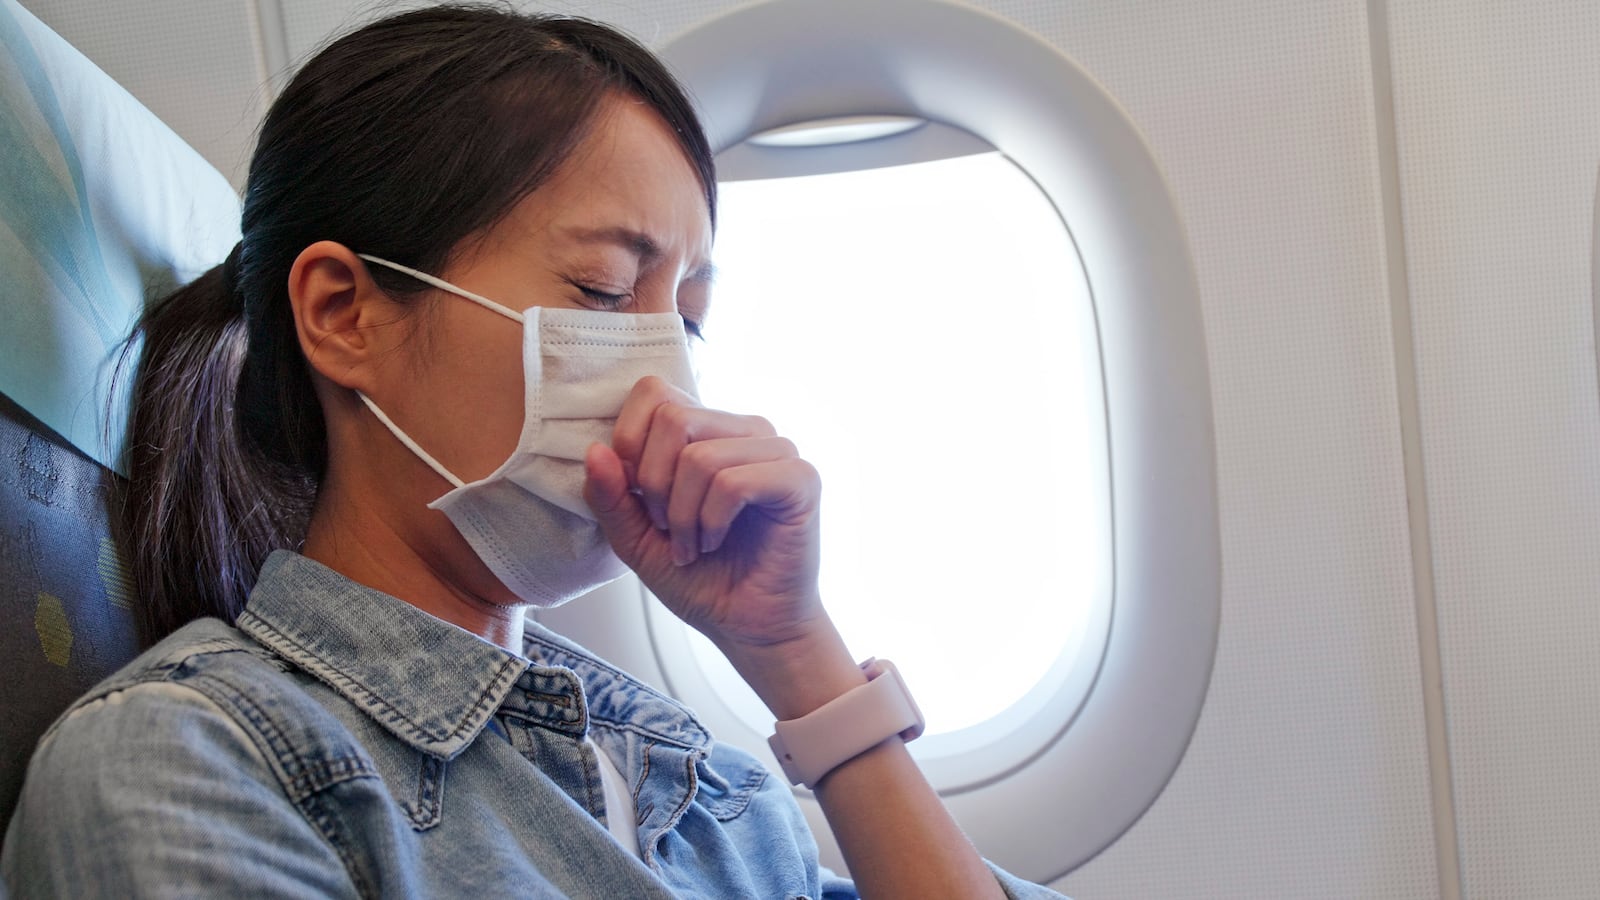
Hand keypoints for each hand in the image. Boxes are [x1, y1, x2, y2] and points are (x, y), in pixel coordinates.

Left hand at [583, 376, 828, 656]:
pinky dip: (712, 522)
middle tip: (669, 528)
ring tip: (694, 545)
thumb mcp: (635, 538)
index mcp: (706, 430)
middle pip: (673, 418)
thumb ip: (611, 496)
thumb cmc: (700, 579)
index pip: (654, 392)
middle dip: (654, 485)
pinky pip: (734, 482)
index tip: (639, 497)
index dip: (630, 442)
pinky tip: (717, 542)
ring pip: (700, 456)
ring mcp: (777, 450)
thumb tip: (595, 451)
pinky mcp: (801, 479)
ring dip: (684, 516)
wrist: (748, 629)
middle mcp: (744, 429)